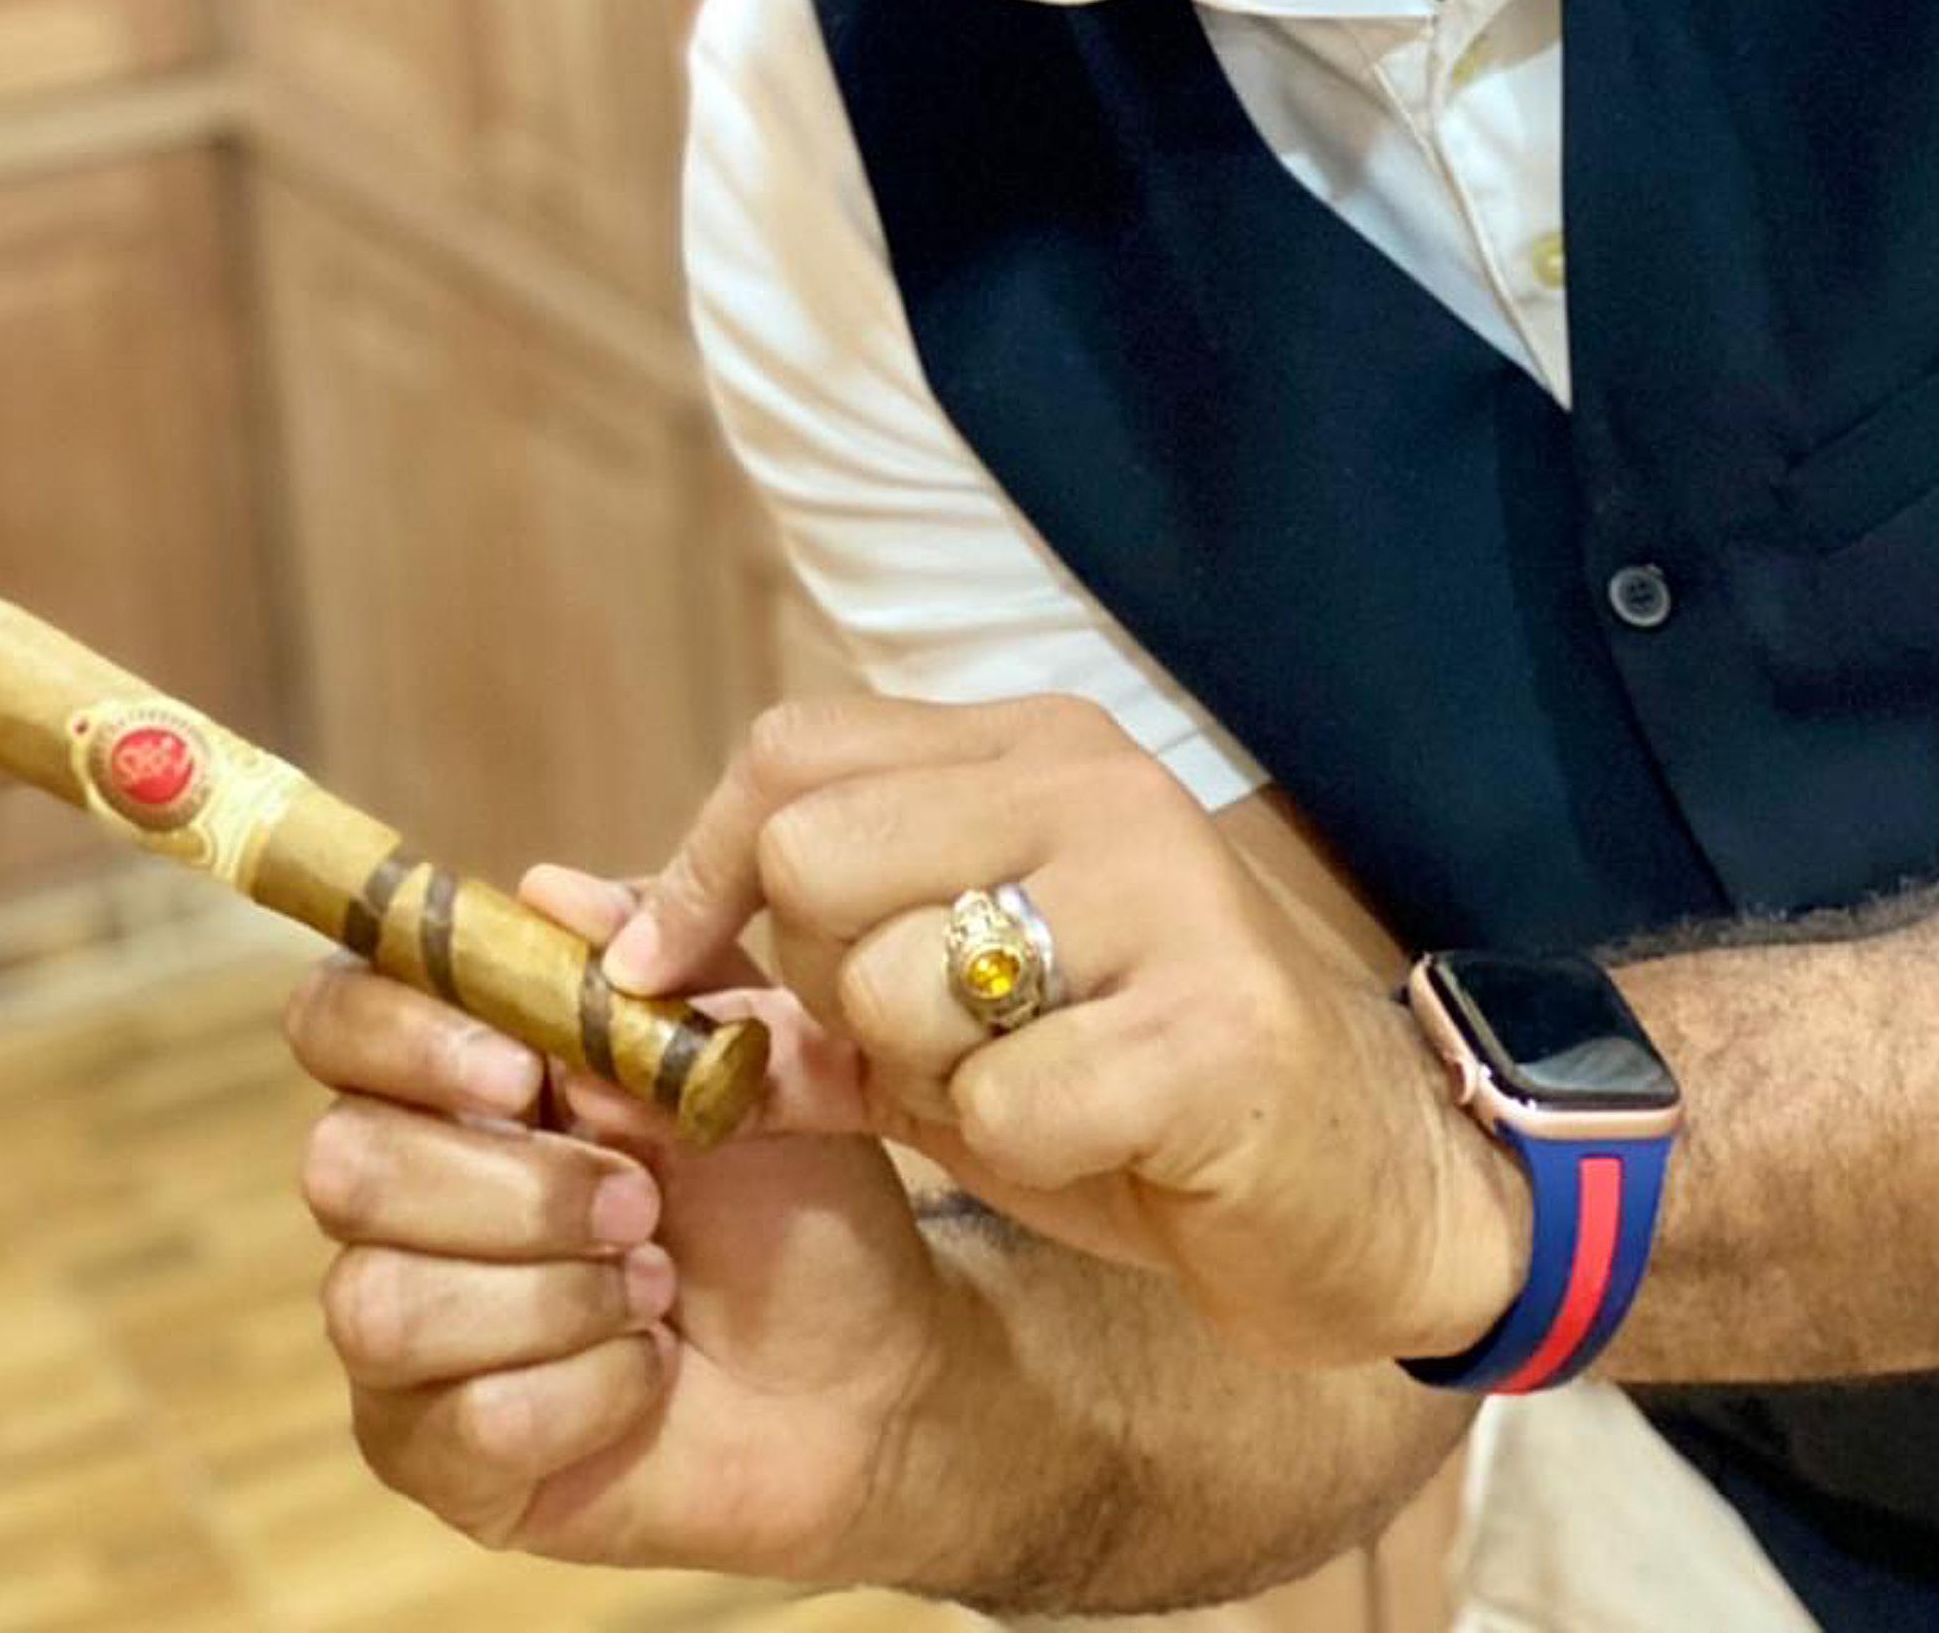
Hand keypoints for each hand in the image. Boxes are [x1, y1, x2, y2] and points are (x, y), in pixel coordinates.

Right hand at [284, 868, 955, 1581]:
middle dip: (513, 1188)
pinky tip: (646, 1372)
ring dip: (549, 1294)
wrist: (869, 1361)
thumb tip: (543, 887)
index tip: (521, 1074)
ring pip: (380, 1304)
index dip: (400, 1037)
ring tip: (656, 1287)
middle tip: (641, 1203)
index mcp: (458, 1075)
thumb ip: (651, 957)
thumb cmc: (792, 1192)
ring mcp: (406, 1334)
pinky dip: (584, 1392)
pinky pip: (461, 1422)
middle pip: (341, 1167)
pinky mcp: (440, 1456)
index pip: (333, 1018)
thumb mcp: (744, 1047)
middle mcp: (402, 1194)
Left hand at [599, 695, 1528, 1368]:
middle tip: (913, 1051)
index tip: (672, 980)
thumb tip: (572, 921)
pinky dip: (1023, 1157)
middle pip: (815, 853)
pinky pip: (1009, 1104)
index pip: (790, 754)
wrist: (1365, 1187)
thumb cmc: (1122, 1089)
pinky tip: (1102, 1144)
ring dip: (931, 1087)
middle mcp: (1093, 787)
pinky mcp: (1220, 1026)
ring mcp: (1165, 894)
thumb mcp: (931, 1023)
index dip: (699, 875)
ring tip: (1028, 1093)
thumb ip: (771, 972)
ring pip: (895, 983)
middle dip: (823, 989)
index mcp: (1027, 751)